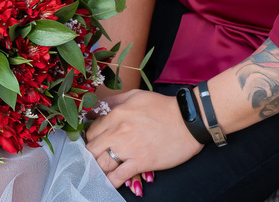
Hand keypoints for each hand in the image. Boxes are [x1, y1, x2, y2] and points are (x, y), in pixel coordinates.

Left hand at [84, 89, 203, 187]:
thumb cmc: (163, 107)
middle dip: (91, 155)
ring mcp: (128, 148)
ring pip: (101, 164)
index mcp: (116, 114)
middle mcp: (118, 131)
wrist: (188, 121)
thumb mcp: (135, 95)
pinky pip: (118, 176)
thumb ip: (114, 101)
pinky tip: (108, 182)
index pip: (92, 130)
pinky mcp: (140, 163)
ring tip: (97, 172)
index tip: (93, 143)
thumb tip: (96, 108)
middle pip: (92, 148)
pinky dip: (111, 181)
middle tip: (94, 158)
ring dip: (98, 169)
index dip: (90, 138)